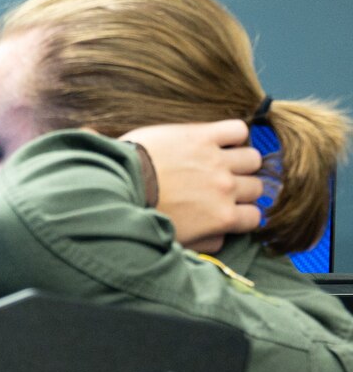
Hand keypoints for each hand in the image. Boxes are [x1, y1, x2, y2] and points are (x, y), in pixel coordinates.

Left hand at [121, 121, 264, 250]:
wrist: (116, 186)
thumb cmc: (139, 217)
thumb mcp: (175, 242)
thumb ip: (205, 242)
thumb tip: (221, 238)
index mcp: (222, 217)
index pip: (254, 217)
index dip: (242, 213)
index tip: (227, 209)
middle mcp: (226, 188)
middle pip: (255, 187)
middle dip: (240, 188)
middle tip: (217, 187)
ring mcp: (217, 161)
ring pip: (251, 158)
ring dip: (240, 161)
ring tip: (218, 163)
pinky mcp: (203, 137)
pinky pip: (237, 129)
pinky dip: (232, 134)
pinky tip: (216, 140)